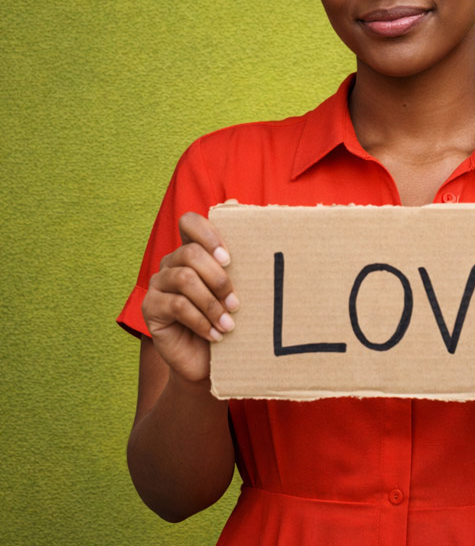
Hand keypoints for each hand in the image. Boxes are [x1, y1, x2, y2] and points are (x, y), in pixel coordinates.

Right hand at [141, 212, 238, 383]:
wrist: (208, 360)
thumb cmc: (226, 317)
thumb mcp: (237, 286)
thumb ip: (236, 252)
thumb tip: (236, 202)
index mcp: (192, 250)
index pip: (190, 222)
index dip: (208, 233)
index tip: (230, 259)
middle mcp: (171, 262)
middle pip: (190, 253)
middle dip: (218, 278)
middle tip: (236, 302)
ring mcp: (157, 284)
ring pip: (184, 279)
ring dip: (212, 303)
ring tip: (229, 323)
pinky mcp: (150, 308)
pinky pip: (177, 306)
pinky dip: (201, 320)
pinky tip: (215, 334)